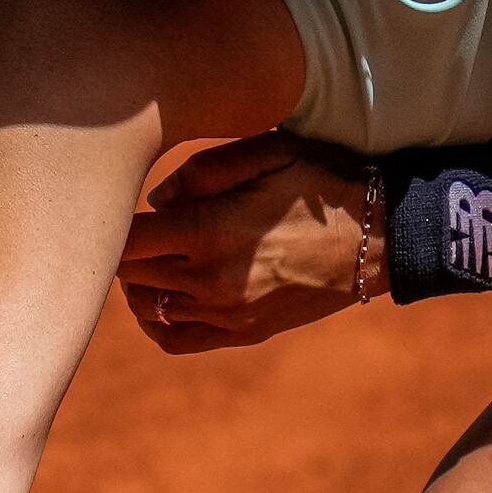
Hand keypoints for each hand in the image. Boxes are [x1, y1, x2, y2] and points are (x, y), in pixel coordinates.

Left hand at [122, 133, 371, 353]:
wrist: (382, 238)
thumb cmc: (325, 182)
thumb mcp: (268, 152)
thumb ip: (201, 171)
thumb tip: (155, 201)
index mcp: (211, 230)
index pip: (124, 239)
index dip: (109, 219)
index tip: (116, 201)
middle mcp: (213, 280)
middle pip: (128, 273)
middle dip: (122, 248)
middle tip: (136, 222)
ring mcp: (228, 313)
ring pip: (146, 307)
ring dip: (137, 280)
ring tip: (152, 254)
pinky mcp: (244, 332)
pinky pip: (174, 339)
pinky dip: (156, 320)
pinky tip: (164, 296)